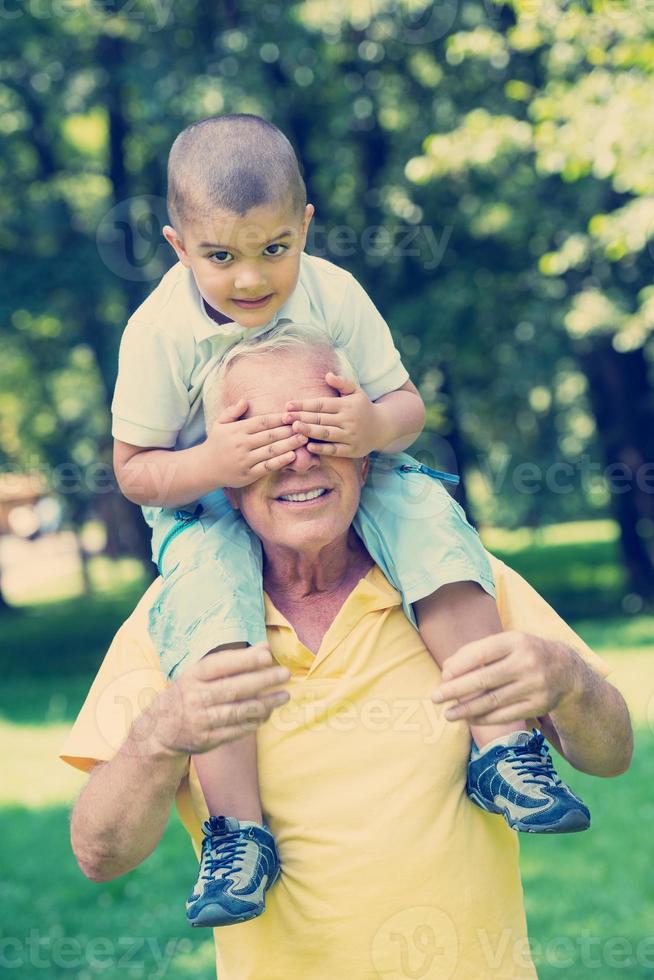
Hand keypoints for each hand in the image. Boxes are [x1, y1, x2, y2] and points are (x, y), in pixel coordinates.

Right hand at [140, 644, 289, 756]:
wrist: (159, 732)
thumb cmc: (187, 695)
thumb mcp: (198, 674)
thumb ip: (231, 662)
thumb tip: (265, 648)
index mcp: (191, 677)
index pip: (219, 665)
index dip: (244, 660)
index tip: (267, 654)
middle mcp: (195, 698)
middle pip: (233, 688)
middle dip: (262, 680)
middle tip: (284, 674)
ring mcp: (201, 721)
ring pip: (239, 711)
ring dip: (265, 703)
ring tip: (284, 695)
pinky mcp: (207, 740)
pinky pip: (237, 730)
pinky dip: (255, 721)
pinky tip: (268, 713)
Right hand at [204, 399, 308, 486]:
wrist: (204, 468)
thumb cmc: (215, 443)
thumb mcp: (220, 424)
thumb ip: (232, 411)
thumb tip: (245, 401)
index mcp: (237, 430)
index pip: (262, 421)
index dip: (278, 418)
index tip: (292, 415)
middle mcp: (242, 444)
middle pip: (270, 435)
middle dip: (288, 430)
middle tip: (305, 425)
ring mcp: (245, 460)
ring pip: (271, 450)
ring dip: (289, 444)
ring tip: (304, 438)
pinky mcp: (248, 474)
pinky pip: (267, 467)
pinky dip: (280, 461)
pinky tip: (293, 455)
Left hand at [283, 372, 387, 456]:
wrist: (384, 427)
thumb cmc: (364, 408)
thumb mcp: (356, 392)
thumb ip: (342, 383)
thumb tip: (327, 375)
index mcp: (346, 405)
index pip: (321, 404)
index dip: (304, 404)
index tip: (288, 405)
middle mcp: (348, 420)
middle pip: (321, 418)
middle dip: (301, 417)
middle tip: (284, 417)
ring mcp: (350, 436)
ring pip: (326, 433)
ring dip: (309, 431)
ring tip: (293, 428)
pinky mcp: (352, 450)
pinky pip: (335, 450)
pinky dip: (322, 449)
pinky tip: (308, 446)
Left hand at [431, 631, 575, 725]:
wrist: (567, 671)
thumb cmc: (525, 654)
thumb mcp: (507, 643)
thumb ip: (478, 652)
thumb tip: (447, 669)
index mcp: (516, 641)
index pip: (481, 652)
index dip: (460, 665)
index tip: (443, 675)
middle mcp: (527, 662)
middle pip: (484, 679)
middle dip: (456, 690)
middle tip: (435, 697)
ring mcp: (534, 685)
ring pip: (493, 701)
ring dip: (466, 709)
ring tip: (447, 714)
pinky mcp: (538, 705)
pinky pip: (505, 715)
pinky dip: (484, 718)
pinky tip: (469, 718)